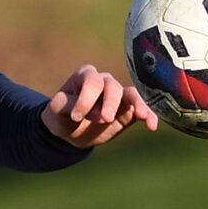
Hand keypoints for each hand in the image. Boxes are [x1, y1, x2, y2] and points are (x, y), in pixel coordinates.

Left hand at [42, 64, 158, 146]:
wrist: (71, 132)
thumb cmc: (62, 115)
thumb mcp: (55, 110)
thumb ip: (68, 105)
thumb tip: (87, 111)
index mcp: (86, 76)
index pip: (92, 81)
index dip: (86, 98)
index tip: (76, 116)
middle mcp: (105, 82)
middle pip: (113, 86)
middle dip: (110, 102)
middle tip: (105, 119)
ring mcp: (119, 96)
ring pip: (131, 95)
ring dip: (137, 104)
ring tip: (142, 115)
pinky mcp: (128, 111)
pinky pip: (142, 110)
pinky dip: (149, 116)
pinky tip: (152, 125)